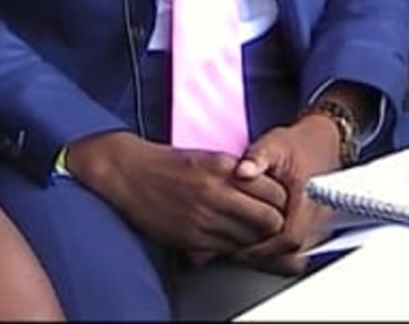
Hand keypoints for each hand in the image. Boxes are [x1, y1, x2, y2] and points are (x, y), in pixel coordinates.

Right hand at [63, 131, 286, 255]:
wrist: (128, 173)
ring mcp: (203, 218)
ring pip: (251, 240)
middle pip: (269, 220)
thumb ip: (237, 173)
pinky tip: (228, 237)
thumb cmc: (166, 164)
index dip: (280, 200)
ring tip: (248, 231)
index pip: (274, 192)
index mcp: (222, 168)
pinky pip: (228, 250)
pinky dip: (234, 247)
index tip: (276, 202)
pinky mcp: (192, 238)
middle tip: (267, 220)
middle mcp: (216, 193)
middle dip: (273, 222)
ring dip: (254, 238)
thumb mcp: (207, 157)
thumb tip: (267, 190)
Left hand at [220, 116, 341, 274]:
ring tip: (243, 251)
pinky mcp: (315, 227)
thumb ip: (257, 157)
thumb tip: (242, 171)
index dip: (265, 248)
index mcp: (309, 197)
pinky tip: (257, 245)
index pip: (291, 237)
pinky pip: (298, 249)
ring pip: (297, 255)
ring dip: (271, 256)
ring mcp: (320, 223)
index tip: (241, 248)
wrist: (320, 142)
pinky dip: (278, 252)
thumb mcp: (274, 144)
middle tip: (236, 253)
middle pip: (294, 253)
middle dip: (265, 257)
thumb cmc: (297, 145)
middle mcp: (319, 215)